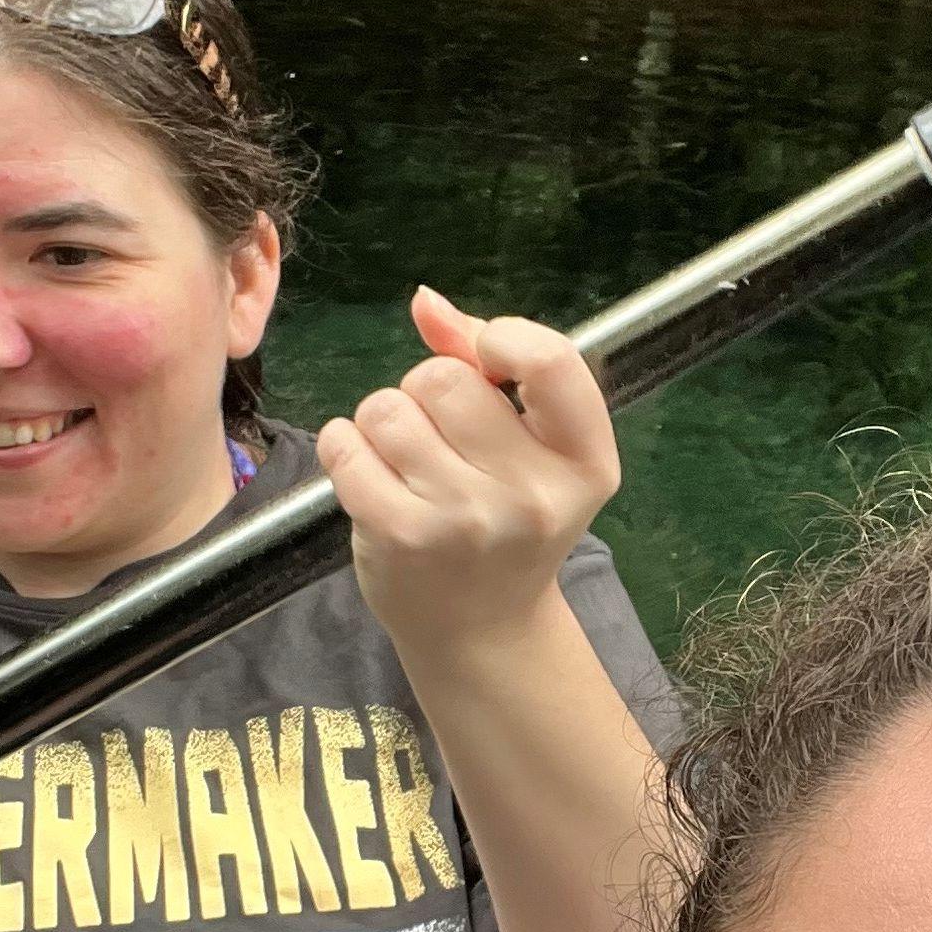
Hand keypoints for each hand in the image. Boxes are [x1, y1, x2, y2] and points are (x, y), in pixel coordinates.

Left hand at [317, 288, 620, 659]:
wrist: (482, 630)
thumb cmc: (506, 520)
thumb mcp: (529, 447)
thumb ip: (486, 364)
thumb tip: (425, 302)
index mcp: (585, 462)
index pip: (552, 359)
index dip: (501, 339)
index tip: (486, 359)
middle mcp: (533, 494)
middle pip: (446, 378)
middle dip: (427, 390)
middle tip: (439, 436)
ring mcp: (465, 519)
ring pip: (389, 408)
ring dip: (383, 422)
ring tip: (404, 461)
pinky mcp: (402, 536)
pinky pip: (347, 445)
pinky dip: (346, 448)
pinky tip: (368, 475)